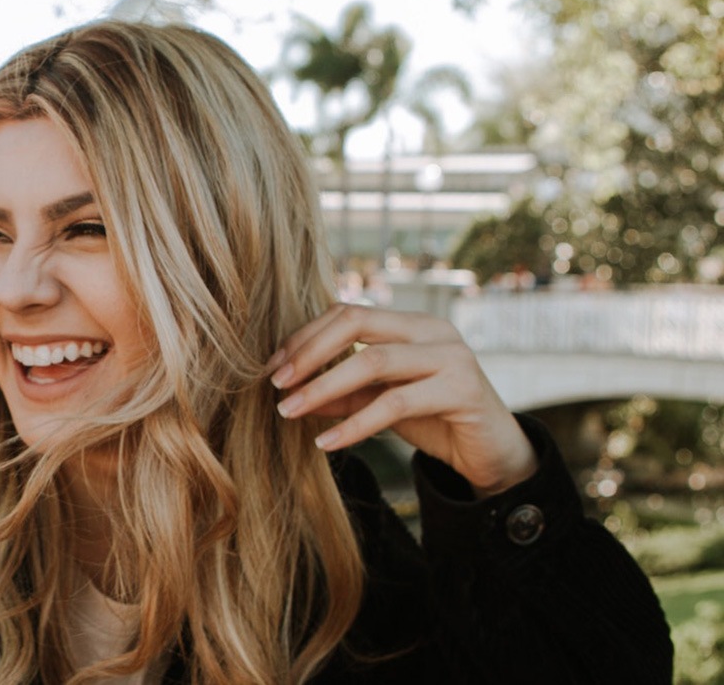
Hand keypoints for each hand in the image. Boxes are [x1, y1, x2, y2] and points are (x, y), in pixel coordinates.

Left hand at [269, 304, 535, 497]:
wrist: (492, 452)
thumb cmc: (434, 419)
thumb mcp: (378, 402)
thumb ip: (340, 393)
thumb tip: (289, 392)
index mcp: (410, 323)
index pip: (347, 313)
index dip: (305, 337)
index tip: (272, 368)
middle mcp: (432, 329)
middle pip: (357, 322)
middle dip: (309, 352)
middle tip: (275, 384)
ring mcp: (452, 356)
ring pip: (372, 361)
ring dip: (323, 388)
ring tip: (288, 412)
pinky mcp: (462, 390)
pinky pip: (395, 404)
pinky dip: (354, 424)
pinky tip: (326, 442)